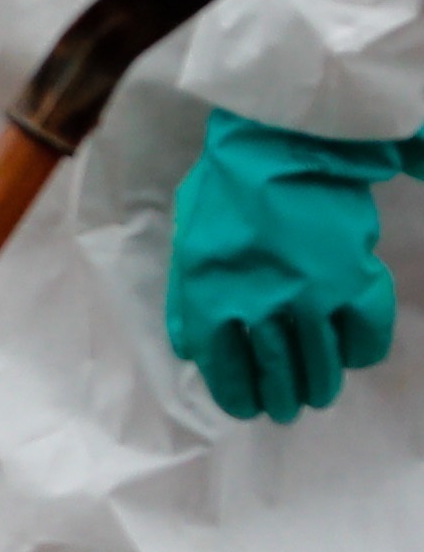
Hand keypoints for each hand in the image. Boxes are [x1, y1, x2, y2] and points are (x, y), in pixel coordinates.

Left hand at [166, 108, 420, 422]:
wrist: (277, 140)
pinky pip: (364, 329)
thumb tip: (195, 350)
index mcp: (210, 301)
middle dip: (281, 399)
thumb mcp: (187, 248)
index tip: (248, 408)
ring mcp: (308, 294)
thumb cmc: (224, 189)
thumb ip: (188, 303)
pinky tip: (355, 357)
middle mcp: (257, 308)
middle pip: (274, 373)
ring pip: (318, 361)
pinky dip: (362, 350)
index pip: (224, 370)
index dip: (239, 396)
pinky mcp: (351, 275)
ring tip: (319, 396)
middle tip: (288, 411)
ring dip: (320, 385)